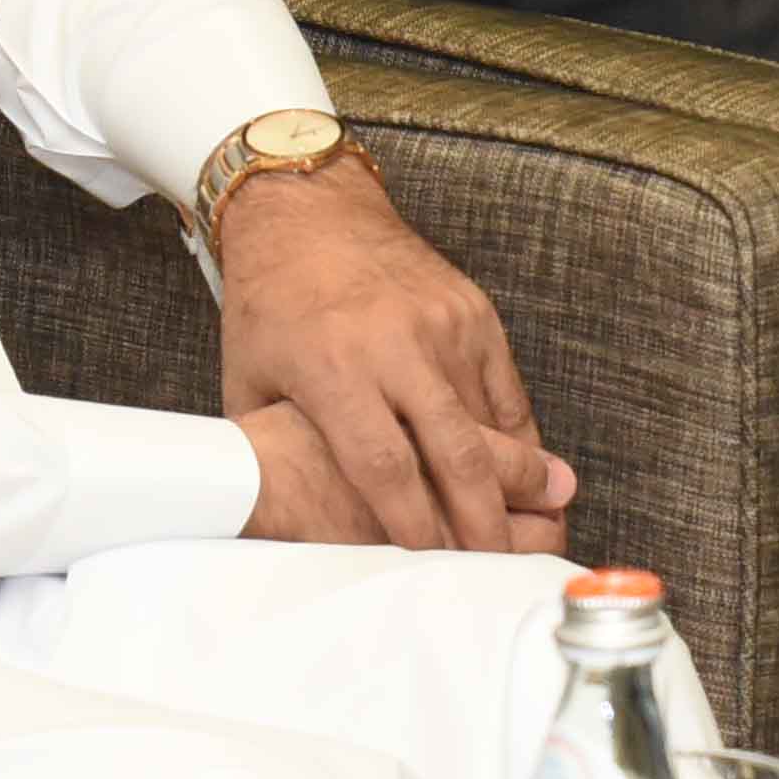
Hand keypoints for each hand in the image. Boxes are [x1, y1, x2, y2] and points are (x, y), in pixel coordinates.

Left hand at [217, 156, 577, 552]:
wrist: (311, 211)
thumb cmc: (271, 305)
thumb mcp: (250, 381)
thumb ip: (276, 448)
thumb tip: (290, 517)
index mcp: (333, 369)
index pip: (383, 466)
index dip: (411, 523)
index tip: (428, 564)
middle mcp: (396, 346)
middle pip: (455, 452)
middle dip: (481, 520)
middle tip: (499, 566)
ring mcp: (443, 326)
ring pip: (490, 424)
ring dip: (511, 483)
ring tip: (528, 532)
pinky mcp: (473, 312)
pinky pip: (504, 390)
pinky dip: (515, 437)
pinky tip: (527, 474)